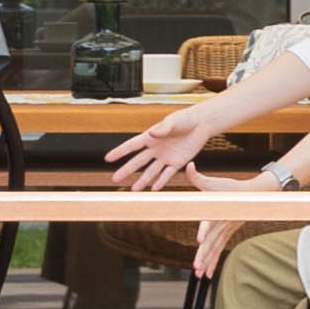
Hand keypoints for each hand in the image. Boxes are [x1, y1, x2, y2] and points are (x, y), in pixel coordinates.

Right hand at [113, 103, 227, 191]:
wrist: (201, 124)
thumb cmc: (186, 118)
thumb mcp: (173, 121)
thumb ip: (163, 129)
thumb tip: (151, 133)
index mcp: (151, 136)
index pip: (132, 146)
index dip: (119, 152)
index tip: (107, 159)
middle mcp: (156, 148)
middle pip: (138, 162)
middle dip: (126, 170)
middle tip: (114, 179)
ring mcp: (166, 156)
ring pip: (151, 171)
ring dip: (142, 180)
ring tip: (133, 190)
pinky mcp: (178, 162)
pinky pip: (168, 174)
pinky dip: (161, 181)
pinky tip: (153, 189)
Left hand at [186, 167, 287, 278]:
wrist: (252, 195)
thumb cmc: (231, 188)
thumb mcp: (213, 182)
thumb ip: (198, 177)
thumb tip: (189, 166)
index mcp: (218, 211)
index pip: (211, 222)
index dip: (206, 230)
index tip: (200, 240)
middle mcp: (222, 224)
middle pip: (212, 241)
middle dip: (204, 254)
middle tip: (196, 265)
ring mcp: (225, 231)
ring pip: (215, 249)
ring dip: (208, 262)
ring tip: (199, 273)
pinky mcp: (226, 235)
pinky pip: (219, 251)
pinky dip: (213, 262)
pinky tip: (207, 274)